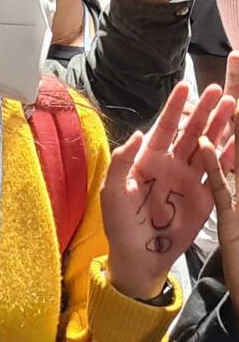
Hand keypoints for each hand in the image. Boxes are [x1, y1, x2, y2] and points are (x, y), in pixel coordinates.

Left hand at [102, 83, 234, 299]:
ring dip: (220, 127)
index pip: (164, 128)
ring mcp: (189, 179)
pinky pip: (218, 172)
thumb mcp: (114, 191)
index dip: (174, 108)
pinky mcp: (204, 196)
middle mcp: (170, 164)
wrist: (139, 255)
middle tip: (220, 89)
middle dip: (205, 111)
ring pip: (207, 147)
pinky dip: (229, 156)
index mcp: (147, 160)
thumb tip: (137, 134)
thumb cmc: (120, 223)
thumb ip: (122, 163)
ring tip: (235, 106)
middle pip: (190, 132)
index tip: (185, 86)